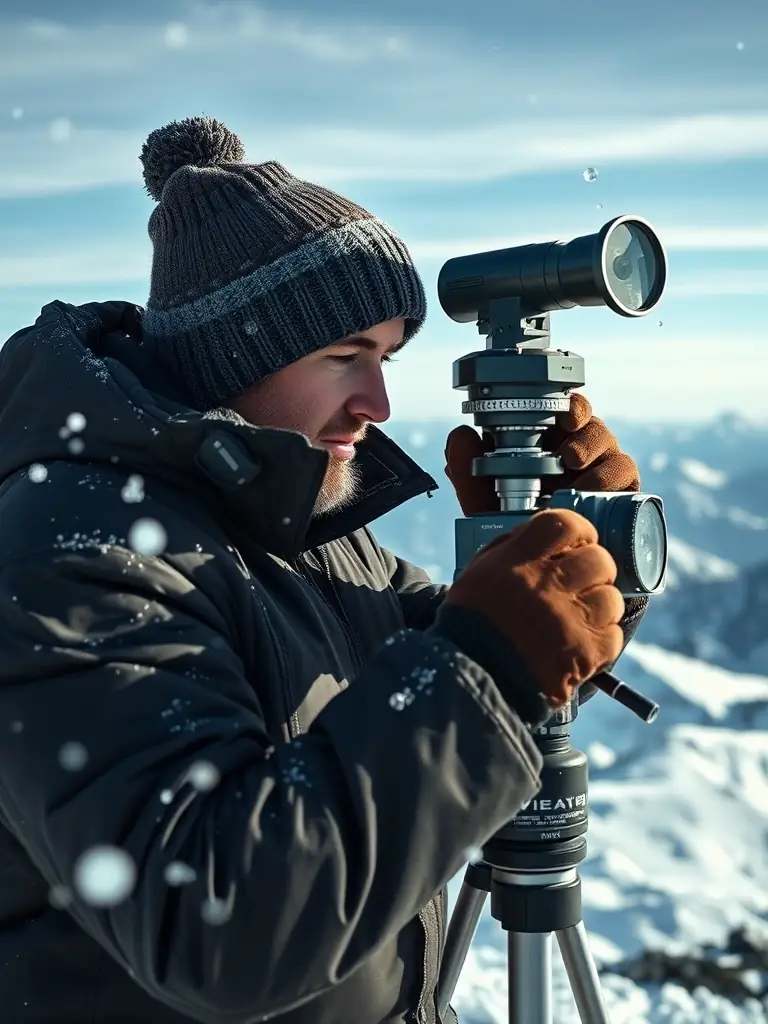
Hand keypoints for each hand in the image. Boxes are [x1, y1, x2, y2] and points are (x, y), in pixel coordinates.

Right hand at [443, 508, 624, 707]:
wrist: (471, 680)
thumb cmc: (471, 626)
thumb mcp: (479, 573)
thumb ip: (511, 549)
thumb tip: (545, 538)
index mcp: (518, 562)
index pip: (564, 524)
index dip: (579, 530)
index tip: (578, 541)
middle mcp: (547, 585)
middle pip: (598, 559)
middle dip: (593, 568)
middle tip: (580, 582)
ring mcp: (569, 620)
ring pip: (611, 598)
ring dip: (598, 605)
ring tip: (579, 616)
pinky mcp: (585, 654)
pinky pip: (613, 634)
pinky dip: (601, 638)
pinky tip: (580, 642)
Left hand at [444, 393, 640, 515]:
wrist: (543, 572)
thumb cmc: (516, 527)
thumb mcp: (486, 501)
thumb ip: (467, 470)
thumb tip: (460, 434)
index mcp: (549, 446)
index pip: (566, 413)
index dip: (571, 406)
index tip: (564, 415)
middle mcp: (580, 454)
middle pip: (592, 425)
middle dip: (583, 431)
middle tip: (566, 454)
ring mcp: (602, 472)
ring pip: (611, 447)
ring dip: (595, 453)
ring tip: (574, 469)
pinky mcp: (622, 495)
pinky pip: (626, 475)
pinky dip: (611, 478)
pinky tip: (592, 491)